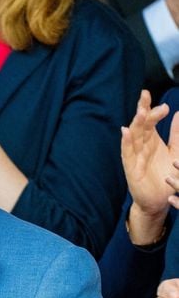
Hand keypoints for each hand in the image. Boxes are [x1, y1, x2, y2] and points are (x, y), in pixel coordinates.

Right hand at [122, 90, 178, 242]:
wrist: (160, 200)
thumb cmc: (166, 176)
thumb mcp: (176, 151)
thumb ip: (177, 134)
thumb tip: (178, 113)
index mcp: (151, 140)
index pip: (148, 120)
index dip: (148, 108)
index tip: (151, 97)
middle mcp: (142, 147)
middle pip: (140, 125)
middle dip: (142, 111)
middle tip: (145, 98)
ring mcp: (135, 157)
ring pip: (133, 137)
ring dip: (135, 124)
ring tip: (140, 112)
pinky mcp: (131, 170)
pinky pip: (127, 154)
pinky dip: (126, 143)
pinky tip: (125, 132)